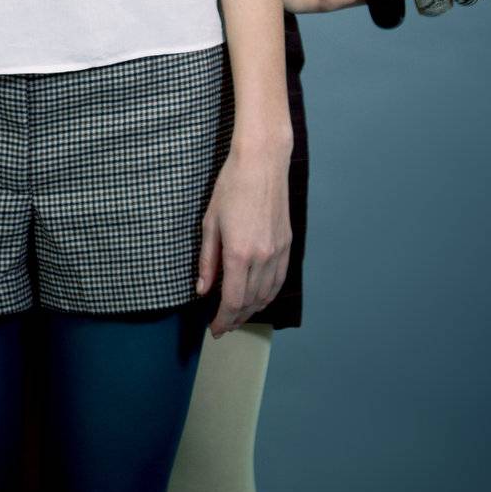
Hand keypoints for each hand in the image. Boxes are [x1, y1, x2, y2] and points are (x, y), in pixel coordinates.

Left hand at [196, 142, 292, 337]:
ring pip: (267, 294)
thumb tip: (203, 289)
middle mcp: (262, 257)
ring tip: (238, 316)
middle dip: (235, 319)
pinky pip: (279, 279)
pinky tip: (259, 297)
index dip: (223, 320)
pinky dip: (268, 294)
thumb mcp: (210, 222)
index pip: (232, 301)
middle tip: (223, 326)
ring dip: (252, 310)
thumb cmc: (232, 186)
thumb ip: (208, 260)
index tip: (214, 329)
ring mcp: (278, 251)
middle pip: (250, 302)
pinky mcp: (287, 244)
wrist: (262, 162)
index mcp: (239, 253)